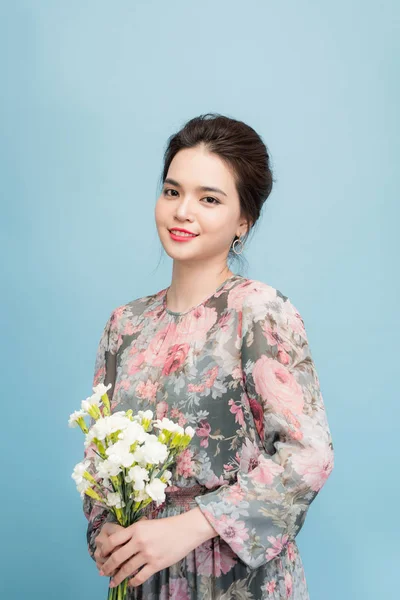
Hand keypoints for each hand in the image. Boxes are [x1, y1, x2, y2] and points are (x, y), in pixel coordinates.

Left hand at [99, 508, 215, 588]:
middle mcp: (139, 541)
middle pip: (117, 557)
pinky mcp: (156, 564)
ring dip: (117, 577)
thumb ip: (134, 533)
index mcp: (136, 529)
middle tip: (101, 572)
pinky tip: (130, 583)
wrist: (185, 530)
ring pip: (126, 569)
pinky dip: (132, 582)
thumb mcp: (147, 524)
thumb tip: (121, 544)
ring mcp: (147, 554)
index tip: (101, 555)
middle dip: (107, 567)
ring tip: (112, 582)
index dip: (105, 549)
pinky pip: (140, 577)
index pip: (113, 540)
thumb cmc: (166, 526)